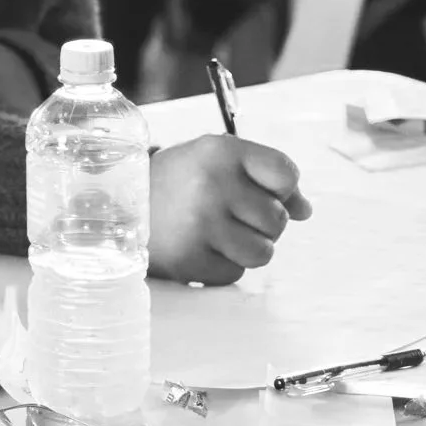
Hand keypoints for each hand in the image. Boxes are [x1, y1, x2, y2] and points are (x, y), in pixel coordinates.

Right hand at [149, 134, 310, 285]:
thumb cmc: (181, 181)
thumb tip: (306, 211)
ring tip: (222, 234)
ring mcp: (200, 225)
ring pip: (263, 253)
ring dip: (249, 248)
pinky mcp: (190, 260)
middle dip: (264, 222)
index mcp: (221, 151)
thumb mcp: (219, 161)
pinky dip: (224, 266)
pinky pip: (235, 274)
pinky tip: (202, 248)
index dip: (283, 188)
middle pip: (278, 219)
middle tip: (233, 214)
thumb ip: (267, 179)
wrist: (118, 205)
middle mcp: (212, 185)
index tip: (263, 189)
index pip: (286, 174)